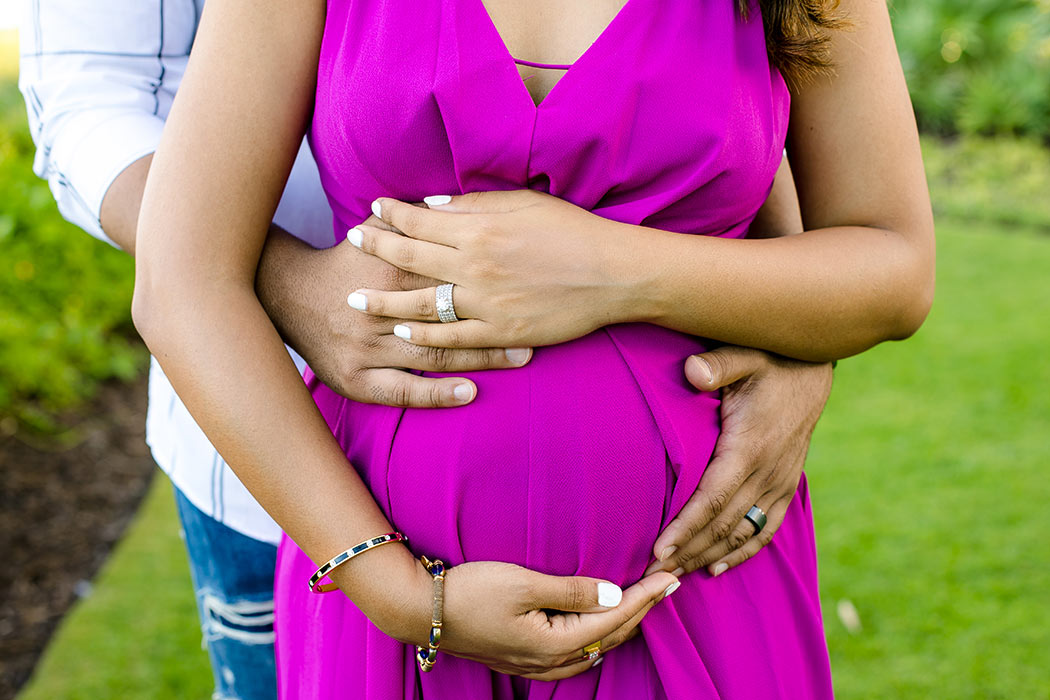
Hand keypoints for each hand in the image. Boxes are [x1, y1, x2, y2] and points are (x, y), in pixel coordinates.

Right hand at [255, 213, 532, 406]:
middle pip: (450, 317)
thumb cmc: (344, 261)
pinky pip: (403, 391)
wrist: (287, 294)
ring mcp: (370, 348)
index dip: (492, 279)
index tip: (532, 284)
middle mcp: (383, 310)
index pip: (450, 274)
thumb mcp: (375, 233)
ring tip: (521, 359)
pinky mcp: (358, 379)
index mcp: (392, 270)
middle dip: (496, 323)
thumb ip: (412, 222)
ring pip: (434, 354)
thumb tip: (450, 200)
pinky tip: (469, 394)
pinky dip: (437, 393)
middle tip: (540, 329)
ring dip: (480, 358)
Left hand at [345, 191, 634, 348]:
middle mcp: (474, 266)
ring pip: (422, 305)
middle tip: (349, 244)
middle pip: (410, 259)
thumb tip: (433, 205)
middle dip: (375, 250)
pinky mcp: (501, 333)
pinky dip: (424, 336)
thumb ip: (475, 205)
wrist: (613, 275)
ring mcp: (486, 303)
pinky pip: (452, 337)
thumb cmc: (573, 232)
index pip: (421, 221)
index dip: (392, 215)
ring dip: (385, 302)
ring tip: (357, 300)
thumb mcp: (525, 204)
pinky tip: (403, 333)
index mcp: (480, 230)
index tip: (372, 210)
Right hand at [438, 562, 678, 679]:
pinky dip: (598, 637)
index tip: (670, 576)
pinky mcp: (523, 660)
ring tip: (644, 602)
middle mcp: (549, 662)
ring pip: (595, 649)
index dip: (645, 597)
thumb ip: (572, 591)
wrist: (420, 610)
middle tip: (667, 583)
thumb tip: (614, 594)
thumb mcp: (523, 583)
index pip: (614, 619)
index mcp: (554, 644)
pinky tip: (602, 628)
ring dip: (623, 624)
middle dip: (642, 609)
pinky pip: (576, 655)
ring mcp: (535, 665)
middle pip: (611, 638)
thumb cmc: (470, 591)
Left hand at [646, 346, 832, 576]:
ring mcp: (779, 482)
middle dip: (688, 550)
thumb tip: (692, 371)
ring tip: (676, 575)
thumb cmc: (769, 360)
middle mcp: (767, 471)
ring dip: (708, 555)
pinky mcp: (786, 485)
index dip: (686, 527)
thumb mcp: (745, 355)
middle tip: (654, 572)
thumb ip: (718, 364)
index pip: (714, 498)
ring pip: (742, 533)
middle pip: (723, 525)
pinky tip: (717, 567)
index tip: (660, 549)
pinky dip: (742, 552)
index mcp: (750, 446)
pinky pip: (765, 528)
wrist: (812, 369)